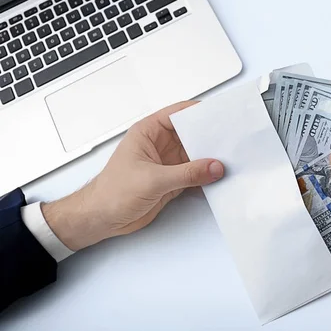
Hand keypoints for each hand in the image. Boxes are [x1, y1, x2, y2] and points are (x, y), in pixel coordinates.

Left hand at [42, 102, 224, 251]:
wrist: (101, 219)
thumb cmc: (110, 193)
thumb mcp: (152, 180)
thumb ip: (186, 173)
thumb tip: (213, 167)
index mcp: (148, 132)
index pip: (178, 113)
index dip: (198, 112)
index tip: (218, 114)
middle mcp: (159, 145)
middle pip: (191, 134)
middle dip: (210, 137)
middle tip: (229, 140)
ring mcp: (167, 163)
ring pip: (196, 155)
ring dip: (210, 159)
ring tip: (228, 160)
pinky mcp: (172, 181)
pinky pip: (195, 174)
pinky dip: (206, 177)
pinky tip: (217, 178)